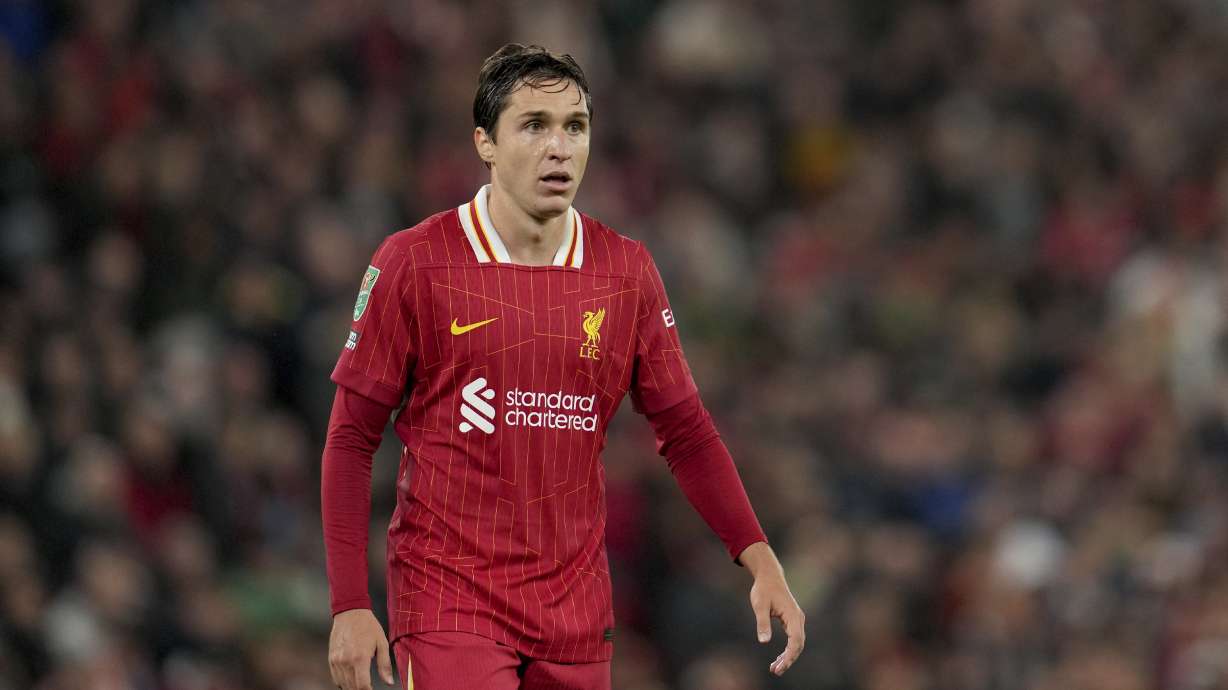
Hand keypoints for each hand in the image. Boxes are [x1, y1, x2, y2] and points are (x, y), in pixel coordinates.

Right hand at [329, 609, 393, 689]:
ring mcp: (336, 661)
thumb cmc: (368, 626)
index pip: (362, 686)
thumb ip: (384, 665)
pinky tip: (352, 679)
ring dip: (352, 688)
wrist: (350, 612)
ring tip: (361, 685)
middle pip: (352, 687)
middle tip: (369, 688)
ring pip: (343, 684)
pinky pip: (336, 678)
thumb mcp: (382, 643)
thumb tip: (389, 682)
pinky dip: (343, 682)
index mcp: (360, 658)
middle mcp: (346, 661)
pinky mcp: (331, 659)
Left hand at [739, 542, 805, 675]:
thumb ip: (762, 623)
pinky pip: (794, 639)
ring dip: (788, 657)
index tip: (780, 667)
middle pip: (798, 645)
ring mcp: (797, 620)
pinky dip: (788, 650)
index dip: (789, 656)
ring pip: (797, 643)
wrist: (769, 576)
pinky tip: (778, 659)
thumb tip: (764, 642)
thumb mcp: (760, 605)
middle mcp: (798, 619)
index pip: (796, 641)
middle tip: (775, 671)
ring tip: (775, 668)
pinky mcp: (792, 621)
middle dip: (788, 660)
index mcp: (793, 615)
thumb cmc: (764, 589)